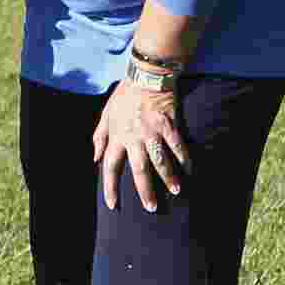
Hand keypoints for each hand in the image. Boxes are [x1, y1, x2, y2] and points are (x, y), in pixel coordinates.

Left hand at [92, 78, 191, 211]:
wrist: (146, 76)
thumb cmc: (124, 96)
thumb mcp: (106, 115)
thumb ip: (100, 137)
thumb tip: (95, 158)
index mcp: (117, 137)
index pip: (110, 167)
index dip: (110, 187)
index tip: (112, 204)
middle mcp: (134, 137)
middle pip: (138, 170)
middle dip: (145, 191)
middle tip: (151, 208)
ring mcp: (152, 132)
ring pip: (161, 161)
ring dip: (169, 178)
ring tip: (176, 191)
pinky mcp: (169, 124)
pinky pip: (177, 145)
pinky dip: (184, 158)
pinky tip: (189, 169)